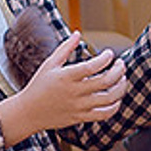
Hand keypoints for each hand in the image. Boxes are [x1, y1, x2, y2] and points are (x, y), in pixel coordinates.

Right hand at [1, 35, 125, 141]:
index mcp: (66, 77)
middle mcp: (74, 92)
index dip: (105, 59)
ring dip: (121, 87)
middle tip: (121, 64)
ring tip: (122, 78)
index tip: (109, 54)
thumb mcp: (49, 64)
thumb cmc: (38, 85)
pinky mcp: (81, 117)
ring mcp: (79, 106)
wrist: (27, 112)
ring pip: (109, 98)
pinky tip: (116, 97)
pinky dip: (115, 106)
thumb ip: (65, 48)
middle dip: (119, 70)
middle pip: (106, 81)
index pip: (92, 66)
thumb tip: (78, 33)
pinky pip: (104, 114)